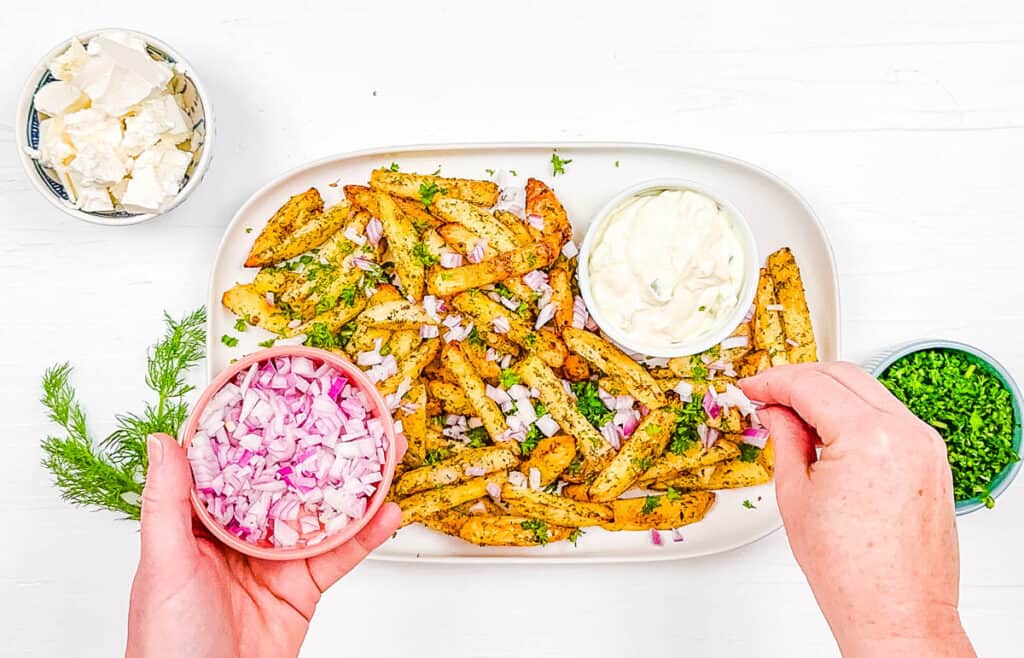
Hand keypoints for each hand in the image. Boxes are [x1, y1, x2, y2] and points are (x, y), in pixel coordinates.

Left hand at [125, 433, 401, 657]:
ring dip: (355, 487)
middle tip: (353, 422)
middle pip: (290, 484)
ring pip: (322, 514)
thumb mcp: (163, 563)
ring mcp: (277, 562)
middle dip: (321, 453)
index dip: (264, 432)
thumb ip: (167, 503)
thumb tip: (161, 441)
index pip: (236, 465)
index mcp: (203, 522)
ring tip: (383, 455)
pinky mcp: (303, 589)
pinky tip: (386, 514)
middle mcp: (243, 536)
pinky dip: (367, 536)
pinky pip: (340, 556)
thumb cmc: (166, 642)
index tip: (289, 397)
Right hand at [740, 362, 975, 657]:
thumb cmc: (850, 572)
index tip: (753, 387)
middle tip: (769, 394)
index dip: (774, 381)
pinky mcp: (932, 460)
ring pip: (868, 391)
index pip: (811, 385)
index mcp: (869, 437)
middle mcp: (905, 432)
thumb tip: (776, 411)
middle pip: (844, 375)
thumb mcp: (796, 495)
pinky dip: (855, 413)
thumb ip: (786, 439)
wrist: (895, 614)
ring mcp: (925, 445)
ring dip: (829, 393)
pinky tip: (828, 431)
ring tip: (794, 415)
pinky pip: (888, 416)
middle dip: (801, 379)